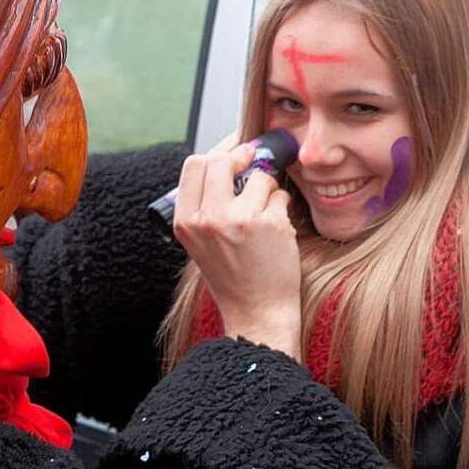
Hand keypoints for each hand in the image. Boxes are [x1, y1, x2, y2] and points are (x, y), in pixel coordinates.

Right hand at [173, 144, 301, 360]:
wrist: (257, 311)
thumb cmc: (233, 276)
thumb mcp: (202, 242)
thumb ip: (206, 206)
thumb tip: (226, 162)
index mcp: (186, 222)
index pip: (194, 165)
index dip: (217, 157)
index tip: (233, 159)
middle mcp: (209, 219)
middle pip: (223, 161)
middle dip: (243, 158)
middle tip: (255, 164)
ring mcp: (240, 220)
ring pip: (259, 177)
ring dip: (268, 188)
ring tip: (266, 212)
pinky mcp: (271, 224)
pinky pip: (280, 195)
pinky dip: (282, 206)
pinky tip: (278, 228)